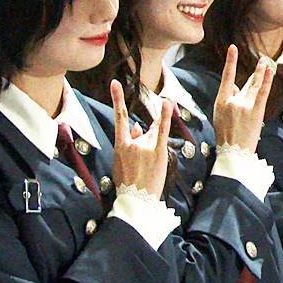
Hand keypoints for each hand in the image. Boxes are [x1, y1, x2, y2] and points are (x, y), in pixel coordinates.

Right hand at [110, 79, 171, 197]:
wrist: (135, 200)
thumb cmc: (129, 181)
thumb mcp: (121, 161)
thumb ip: (130, 140)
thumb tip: (136, 124)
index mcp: (120, 144)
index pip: (120, 117)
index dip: (117, 99)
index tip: (115, 83)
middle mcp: (132, 142)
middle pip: (145, 132)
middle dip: (148, 145)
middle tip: (145, 165)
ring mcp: (144, 146)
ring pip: (154, 137)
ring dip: (155, 150)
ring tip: (148, 169)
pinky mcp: (157, 151)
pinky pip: (161, 131)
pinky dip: (165, 117)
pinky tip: (167, 102)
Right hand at [212, 45, 274, 149]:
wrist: (234, 152)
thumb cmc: (226, 134)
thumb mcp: (219, 115)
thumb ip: (228, 98)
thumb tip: (235, 86)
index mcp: (221, 101)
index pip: (226, 77)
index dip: (230, 61)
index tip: (233, 48)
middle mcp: (232, 101)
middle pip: (246, 83)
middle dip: (255, 73)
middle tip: (262, 60)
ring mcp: (244, 105)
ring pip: (254, 86)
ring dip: (261, 73)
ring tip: (266, 62)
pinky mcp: (256, 111)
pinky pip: (262, 92)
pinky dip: (266, 81)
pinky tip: (269, 70)